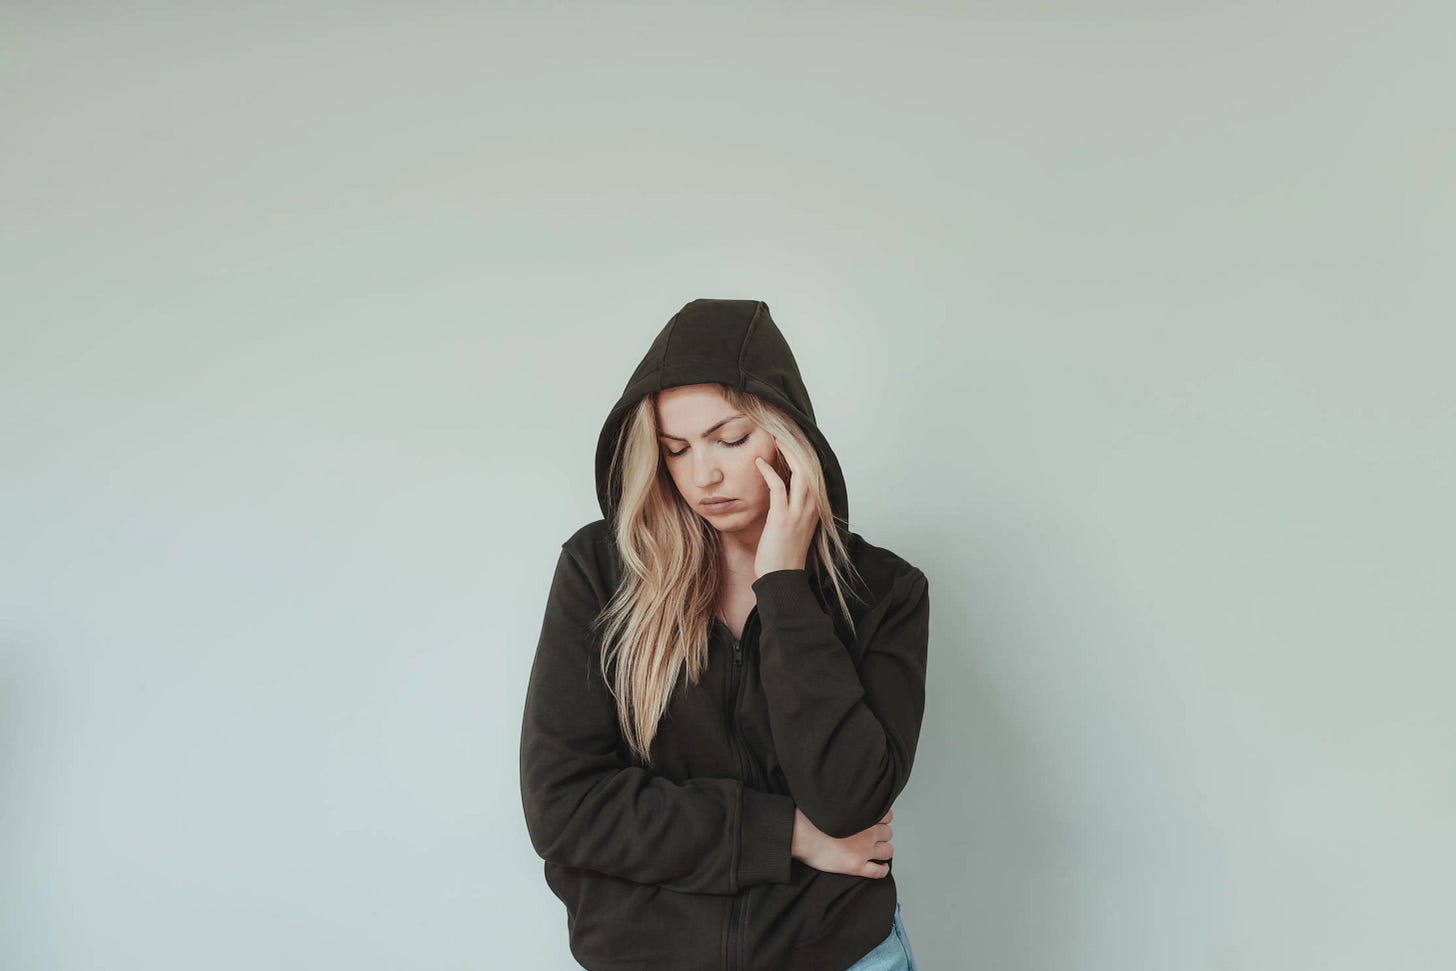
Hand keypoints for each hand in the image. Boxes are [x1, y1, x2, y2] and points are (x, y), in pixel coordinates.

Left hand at [753, 437, 816, 577]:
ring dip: (787, 453)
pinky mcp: (782, 518)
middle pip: (811, 467)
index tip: (791, 440)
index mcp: (816, 508)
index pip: (814, 473)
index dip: (804, 454)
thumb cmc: (784, 553)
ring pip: (800, 473)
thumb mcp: (794, 525)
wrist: (782, 578)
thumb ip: (792, 506)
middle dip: (798, 447)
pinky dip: (769, 472)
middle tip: (782, 433)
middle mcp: (812, 507)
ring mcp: (799, 513)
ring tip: (774, 439)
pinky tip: (759, 463)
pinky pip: (778, 488)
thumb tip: (781, 488)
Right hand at [790, 806, 894, 878]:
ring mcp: (863, 851)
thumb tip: (847, 801)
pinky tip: (882, 867)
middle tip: (874, 836)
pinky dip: (883, 870)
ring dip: (884, 851)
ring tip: (878, 851)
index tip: (877, 821)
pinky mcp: (856, 866)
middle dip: (882, 835)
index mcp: (863, 815)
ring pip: (887, 851)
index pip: (886, 815)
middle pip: (888, 833)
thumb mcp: (832, 803)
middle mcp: (867, 833)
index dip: (882, 819)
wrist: (800, 835)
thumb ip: (847, 804)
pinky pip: (878, 872)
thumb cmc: (810, 819)